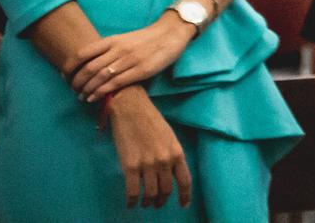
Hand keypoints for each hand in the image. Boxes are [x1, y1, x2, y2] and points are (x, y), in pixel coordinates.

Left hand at [68, 15, 193, 102]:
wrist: (172, 33)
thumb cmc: (147, 38)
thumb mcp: (125, 38)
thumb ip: (109, 49)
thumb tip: (90, 65)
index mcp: (113, 40)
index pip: (83, 53)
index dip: (70, 66)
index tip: (64, 75)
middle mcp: (119, 49)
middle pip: (89, 68)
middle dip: (77, 82)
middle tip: (73, 90)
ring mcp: (130, 60)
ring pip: (100, 77)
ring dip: (87, 89)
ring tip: (81, 97)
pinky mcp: (141, 70)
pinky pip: (116, 84)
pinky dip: (101, 92)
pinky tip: (94, 98)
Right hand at [103, 87, 191, 208]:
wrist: (131, 108)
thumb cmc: (150, 120)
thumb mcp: (169, 137)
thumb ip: (171, 155)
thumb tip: (169, 173)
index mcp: (177, 152)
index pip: (185, 180)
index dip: (185, 195)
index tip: (183, 205)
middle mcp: (165, 160)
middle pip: (166, 190)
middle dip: (162, 200)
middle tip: (157, 204)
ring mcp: (148, 164)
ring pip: (150, 194)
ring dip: (148, 202)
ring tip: (145, 203)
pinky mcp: (130, 166)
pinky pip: (132, 191)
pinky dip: (132, 200)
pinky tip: (131, 203)